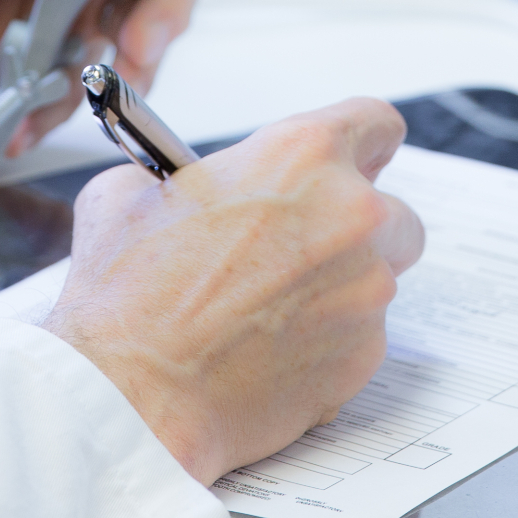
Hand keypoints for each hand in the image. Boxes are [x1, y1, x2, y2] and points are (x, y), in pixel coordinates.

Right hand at [43, 98, 424, 486]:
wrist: (130, 394)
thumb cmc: (126, 294)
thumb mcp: (131, 193)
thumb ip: (191, 177)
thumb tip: (198, 186)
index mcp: (301, 156)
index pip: (375, 123)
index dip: (363, 146)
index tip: (357, 162)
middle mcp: (350, 216)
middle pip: (391, 213)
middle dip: (353, 230)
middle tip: (298, 250)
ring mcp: (366, 291)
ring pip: (376, 281)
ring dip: (338, 289)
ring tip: (267, 311)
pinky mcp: (364, 357)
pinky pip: (361, 339)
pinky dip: (327, 344)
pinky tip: (269, 353)